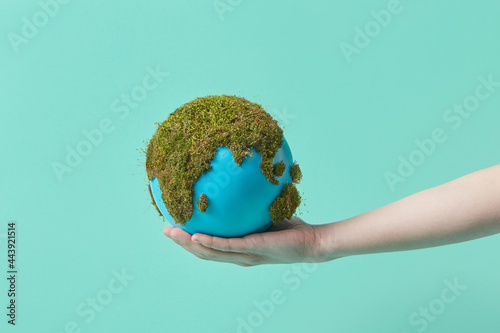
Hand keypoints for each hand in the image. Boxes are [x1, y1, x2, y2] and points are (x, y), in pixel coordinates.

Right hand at [163, 217, 327, 266]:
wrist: (311, 241)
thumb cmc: (291, 228)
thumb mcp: (265, 213)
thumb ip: (251, 203)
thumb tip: (240, 180)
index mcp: (239, 249)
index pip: (210, 247)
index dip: (190, 240)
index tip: (176, 226)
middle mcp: (239, 255)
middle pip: (203, 253)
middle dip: (182, 243)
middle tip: (165, 230)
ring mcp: (244, 254)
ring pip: (210, 253)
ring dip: (188, 244)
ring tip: (172, 232)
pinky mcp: (252, 249)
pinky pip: (227, 246)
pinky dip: (210, 242)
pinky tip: (195, 235)